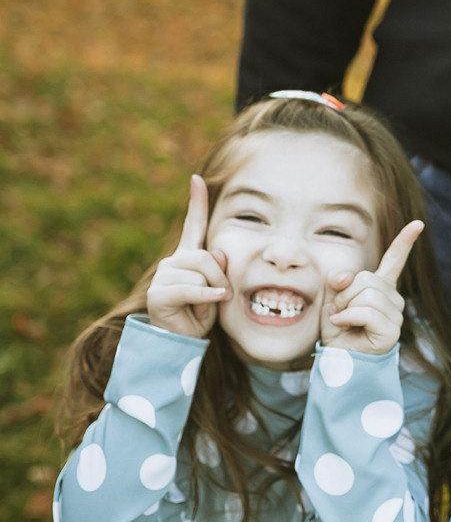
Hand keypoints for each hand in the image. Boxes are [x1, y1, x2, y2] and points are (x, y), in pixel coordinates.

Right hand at [146, 175, 230, 337]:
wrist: (183, 342)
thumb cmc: (202, 314)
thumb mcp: (219, 289)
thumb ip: (221, 269)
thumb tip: (217, 251)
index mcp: (189, 257)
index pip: (194, 225)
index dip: (196, 202)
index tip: (197, 178)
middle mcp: (173, 262)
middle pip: (206, 257)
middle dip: (220, 278)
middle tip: (219, 297)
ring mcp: (163, 276)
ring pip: (200, 274)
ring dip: (211, 293)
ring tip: (203, 307)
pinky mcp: (158, 293)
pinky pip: (193, 289)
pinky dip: (206, 299)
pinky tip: (209, 305)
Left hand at [321, 220, 422, 354]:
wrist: (338, 362)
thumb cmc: (337, 332)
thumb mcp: (331, 300)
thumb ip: (337, 282)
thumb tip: (346, 276)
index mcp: (381, 287)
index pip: (394, 260)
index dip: (405, 241)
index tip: (418, 224)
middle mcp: (393, 299)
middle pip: (367, 278)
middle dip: (344, 293)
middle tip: (339, 312)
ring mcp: (395, 314)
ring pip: (367, 293)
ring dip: (345, 307)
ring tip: (342, 321)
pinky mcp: (391, 330)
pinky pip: (366, 311)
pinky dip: (348, 317)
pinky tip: (344, 327)